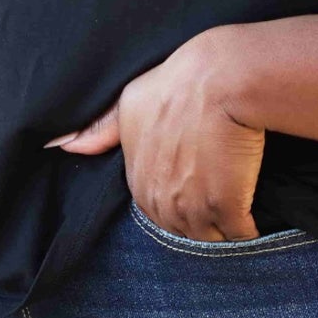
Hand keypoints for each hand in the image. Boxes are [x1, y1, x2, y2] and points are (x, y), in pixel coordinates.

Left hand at [43, 28, 265, 240]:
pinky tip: (254, 225)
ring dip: (222, 233)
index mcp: (139, 182)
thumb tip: (63, 145)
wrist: (219, 80)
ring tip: (238, 219)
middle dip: (199, 224)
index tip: (195, 191)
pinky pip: (238, 235)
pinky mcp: (227, 208)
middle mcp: (162, 201)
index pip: (155, 212)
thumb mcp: (130, 101)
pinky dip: (247, 234)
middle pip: (182, 230)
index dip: (178, 203)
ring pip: (209, 237)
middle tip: (220, 208)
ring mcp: (194, 208)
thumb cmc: (176, 84)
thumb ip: (102, 129)